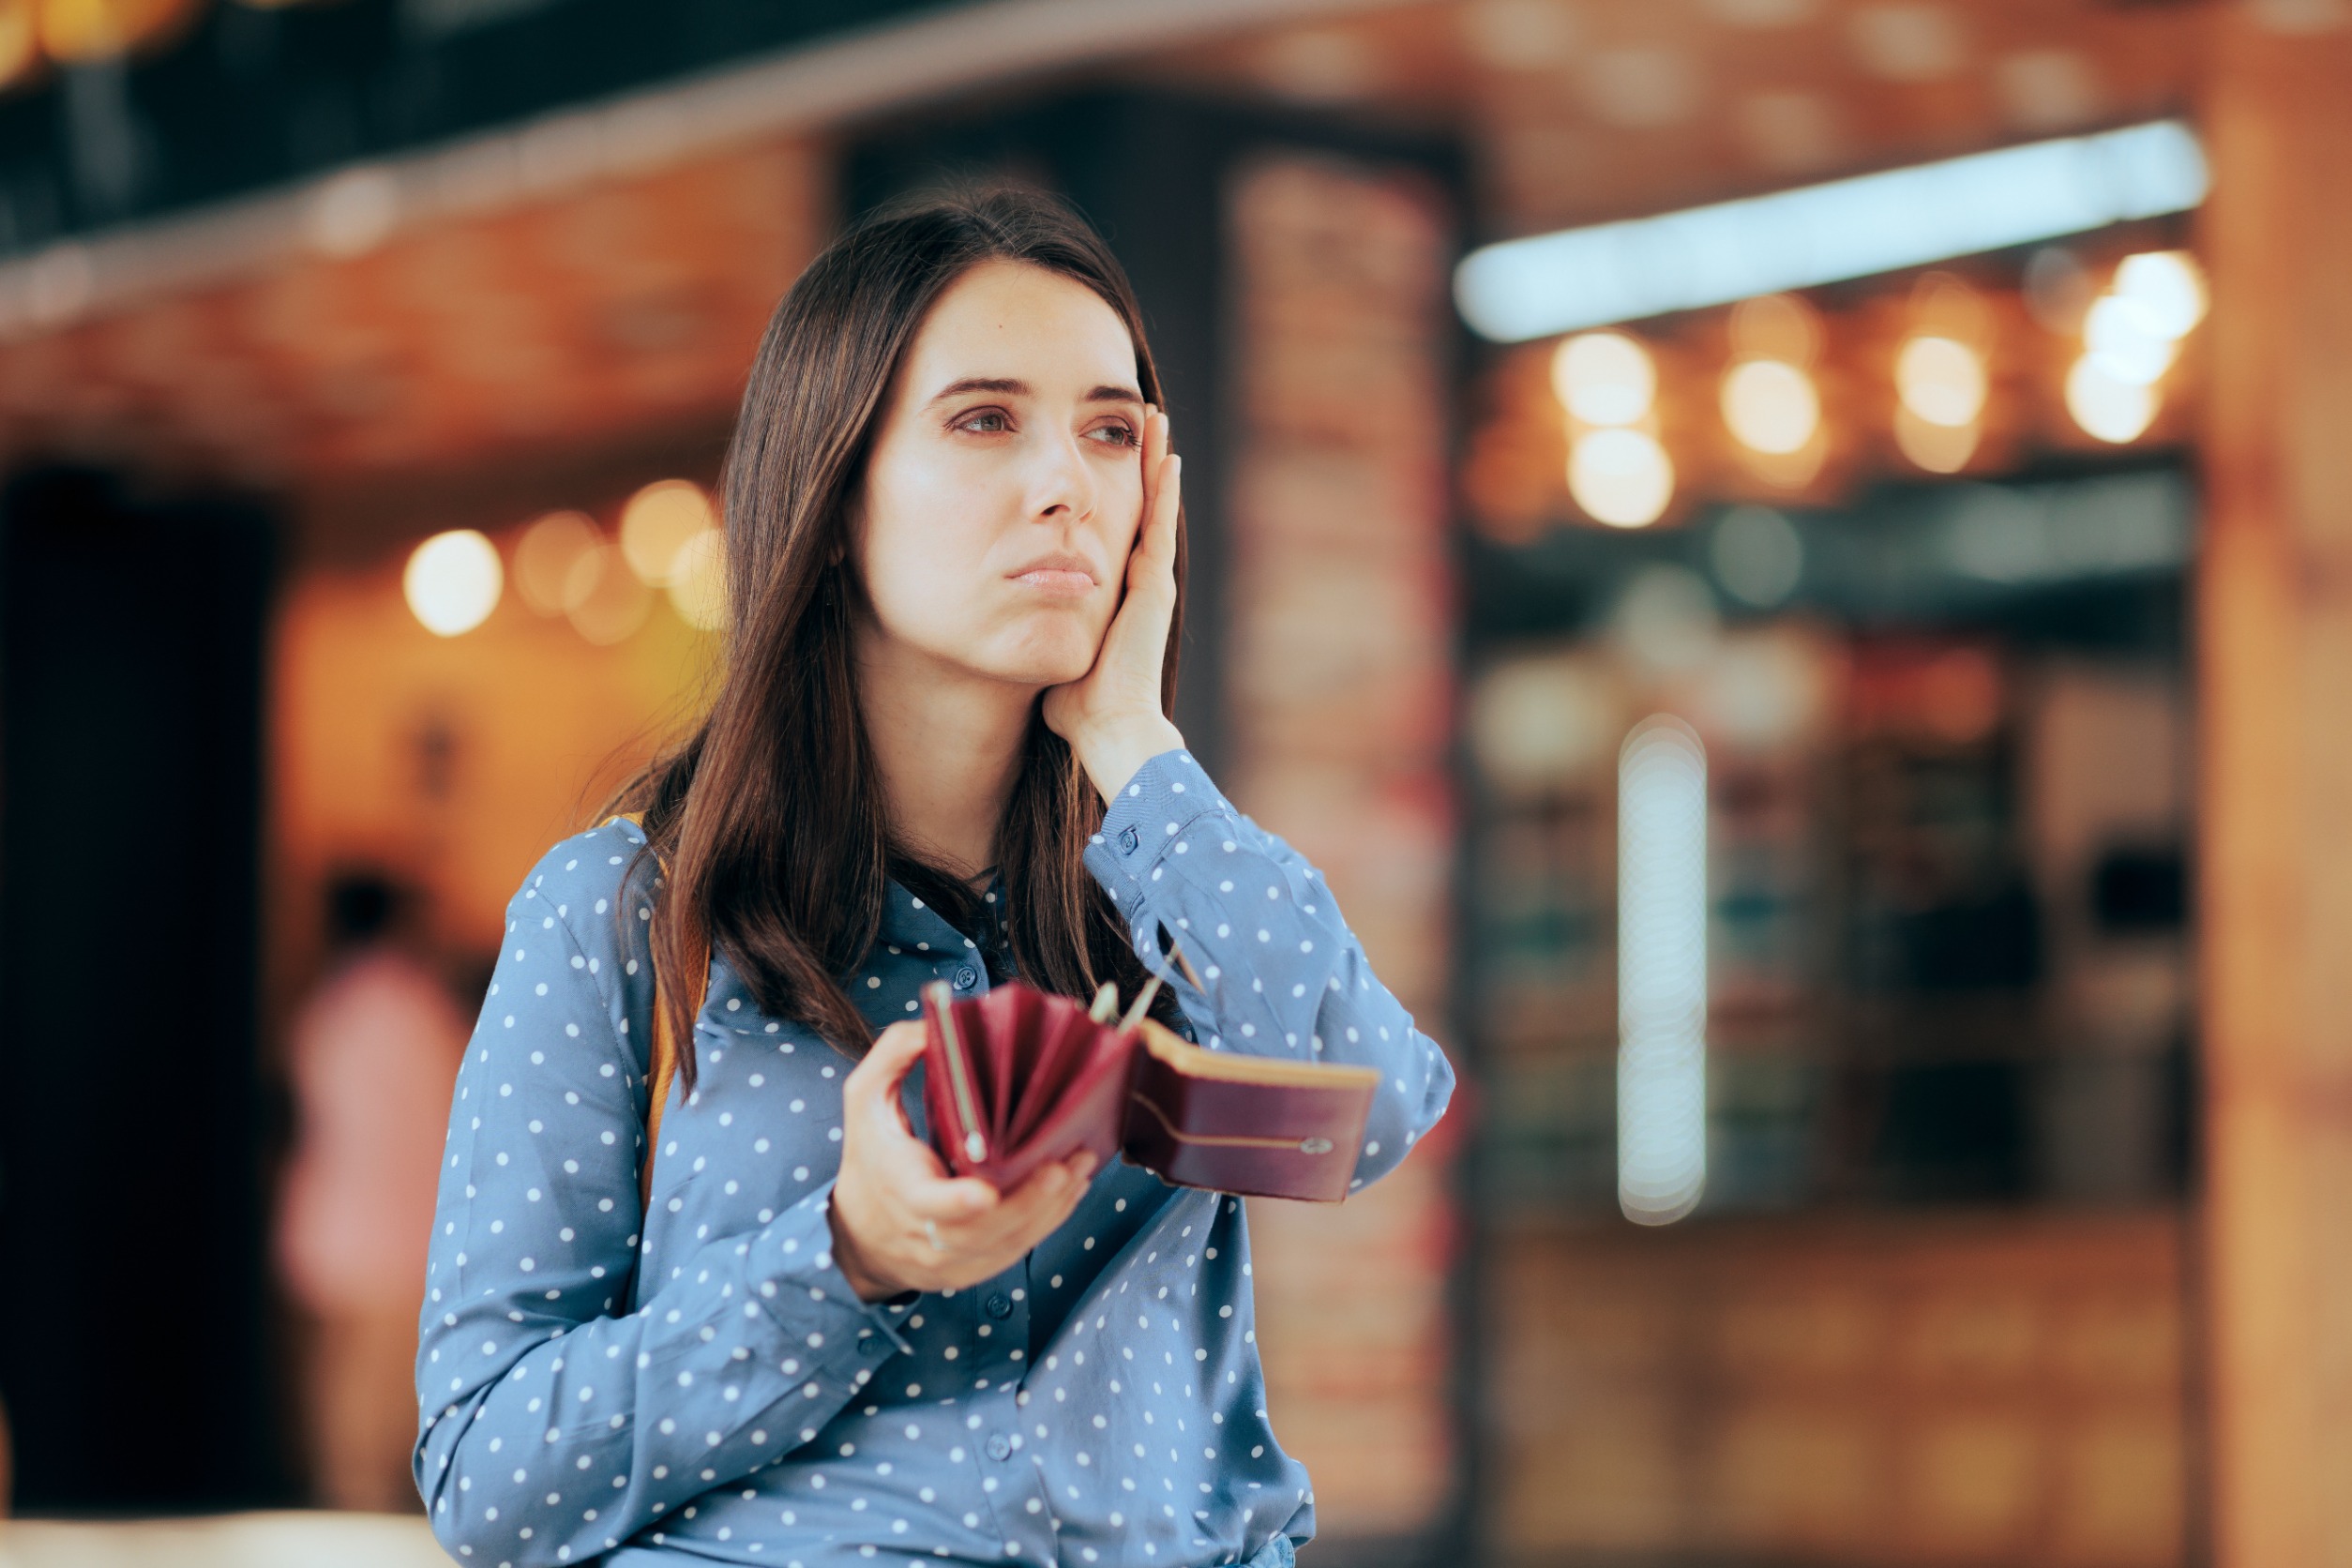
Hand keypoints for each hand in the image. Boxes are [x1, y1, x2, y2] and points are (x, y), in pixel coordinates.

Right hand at [826, 1021, 1097, 1300]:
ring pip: (1009, 1242)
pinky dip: (1048, 1222)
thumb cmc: (871, 1156)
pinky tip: (1070, 1190)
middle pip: (984, 1229)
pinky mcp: (976, 1270)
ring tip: (1080, 1168)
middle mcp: (926, 1235)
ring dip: (1051, 1208)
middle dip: (1031, 1199)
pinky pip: (1018, 1250)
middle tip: (1067, 1163)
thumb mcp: (865, 1099)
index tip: (985, 1192)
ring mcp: (954, 1260)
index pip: (928, 1205)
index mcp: (900, 1191)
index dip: (958, 1202)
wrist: (860, 1235)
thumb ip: (893, 1054)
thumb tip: (937, 1024)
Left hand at [1043, 406, 1186, 799]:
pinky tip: (1165, 455)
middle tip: (1137, 424)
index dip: (1110, 496)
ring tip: (1154, 422)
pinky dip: (1163, 489)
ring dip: (1153, 463)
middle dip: (1135, 465)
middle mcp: (1136, 584)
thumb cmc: (1075, 706)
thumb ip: (1032, 633)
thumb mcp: (1047, 652)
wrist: (1108, 726)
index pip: (1113, 532)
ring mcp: (1149, 582)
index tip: (1103, 462)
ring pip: (1152, 506)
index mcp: (1112, 596)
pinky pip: (1158, 524)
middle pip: (1138, 508)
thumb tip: (1001, 628)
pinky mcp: (1154, 584)